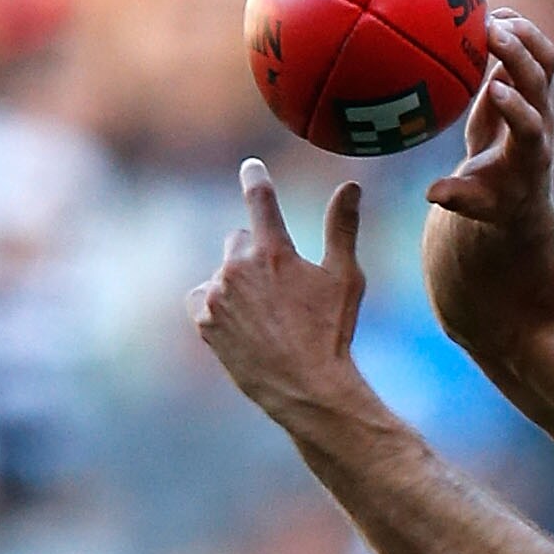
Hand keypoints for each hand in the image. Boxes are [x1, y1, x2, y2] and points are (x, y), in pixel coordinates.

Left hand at [188, 159, 366, 415]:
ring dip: (241, 284)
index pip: (261, 201)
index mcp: (273, 252)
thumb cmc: (332, 332)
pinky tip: (247, 327)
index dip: (257, 180)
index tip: (251, 166)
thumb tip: (351, 185)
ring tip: (269, 317)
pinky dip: (221, 307)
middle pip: (241, 241)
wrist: (306, 387)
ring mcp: (216, 294)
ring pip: (225, 273)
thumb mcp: (346, 279)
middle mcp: (237, 267)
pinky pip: (205, 299)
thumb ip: (342, 228)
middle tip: (285, 288)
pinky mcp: (202, 319)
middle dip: (258, 256)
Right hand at [425, 10, 553, 223]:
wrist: (519, 189)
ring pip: (545, 57)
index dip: (517, 106)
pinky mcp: (529, 82)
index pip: (531, 126)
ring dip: (523, 33)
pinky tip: (480, 11)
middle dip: (519, 55)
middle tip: (489, 31)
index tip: (494, 89)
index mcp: (530, 153)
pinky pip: (528, 48)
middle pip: (540, 81)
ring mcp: (539, 98)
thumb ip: (459, 198)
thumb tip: (433, 195)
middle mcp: (541, 119)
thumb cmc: (494, 199)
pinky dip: (511, 27)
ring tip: (488, 15)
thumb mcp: (476, 206)